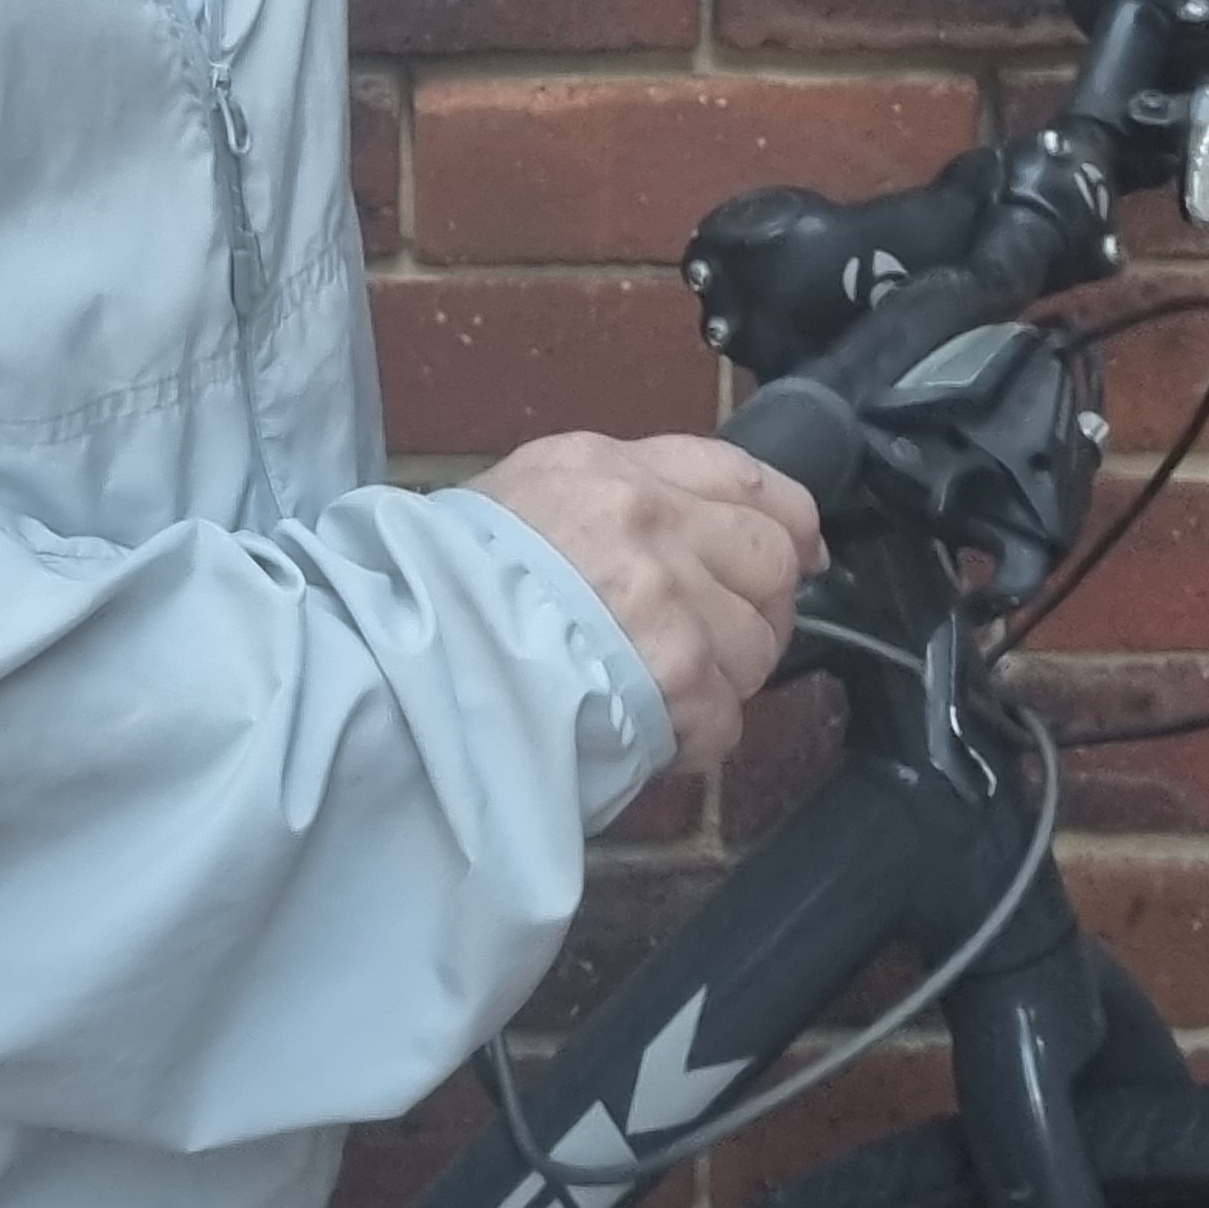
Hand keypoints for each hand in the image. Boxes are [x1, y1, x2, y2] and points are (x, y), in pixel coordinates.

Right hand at [471, 431, 826, 768]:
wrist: (410, 654)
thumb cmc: (449, 581)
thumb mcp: (524, 493)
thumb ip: (611, 497)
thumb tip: (691, 526)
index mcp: (612, 471)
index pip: (740, 473)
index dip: (786, 518)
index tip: (799, 551)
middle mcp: (651, 523)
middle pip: (771, 559)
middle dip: (761, 605)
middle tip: (719, 638)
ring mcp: (668, 602)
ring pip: (758, 645)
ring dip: (723, 678)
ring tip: (662, 691)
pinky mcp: (676, 679)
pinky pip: (728, 717)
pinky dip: (699, 737)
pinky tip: (654, 734)